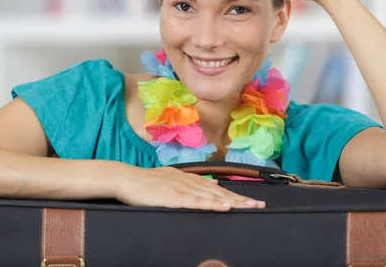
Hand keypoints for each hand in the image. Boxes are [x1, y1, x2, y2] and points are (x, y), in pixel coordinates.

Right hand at [114, 165, 265, 211]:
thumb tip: (212, 186)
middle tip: (259, 205)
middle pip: (220, 194)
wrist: (127, 178)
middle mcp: (190, 183)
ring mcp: (182, 190)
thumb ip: (192, 183)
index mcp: (190, 180)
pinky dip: (211, 204)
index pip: (217, 190)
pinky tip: (223, 207)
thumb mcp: (172, 179)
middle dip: (241, 200)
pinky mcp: (173, 198)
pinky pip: (196, 202)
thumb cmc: (146, 182)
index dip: (236, 196)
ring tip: (248, 207)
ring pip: (212, 197)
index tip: (251, 201)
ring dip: (232, 202)